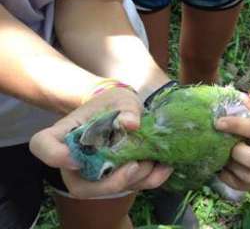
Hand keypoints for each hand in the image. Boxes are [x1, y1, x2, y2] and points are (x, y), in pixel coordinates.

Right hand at [29, 88, 172, 197]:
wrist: (123, 112)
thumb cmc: (113, 103)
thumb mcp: (121, 98)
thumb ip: (126, 108)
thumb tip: (131, 124)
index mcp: (65, 135)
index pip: (42, 146)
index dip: (54, 156)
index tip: (76, 158)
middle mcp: (75, 161)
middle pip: (80, 186)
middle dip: (110, 184)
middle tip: (135, 166)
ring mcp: (95, 174)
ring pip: (108, 192)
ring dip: (136, 180)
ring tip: (155, 160)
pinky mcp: (117, 179)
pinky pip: (131, 188)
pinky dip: (151, 180)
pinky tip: (165, 167)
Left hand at [216, 96, 249, 192]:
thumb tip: (240, 99)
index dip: (231, 124)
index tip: (218, 122)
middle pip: (241, 155)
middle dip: (231, 147)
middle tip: (228, 141)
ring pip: (235, 172)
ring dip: (226, 160)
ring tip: (226, 150)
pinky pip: (233, 183)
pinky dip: (224, 173)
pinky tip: (226, 163)